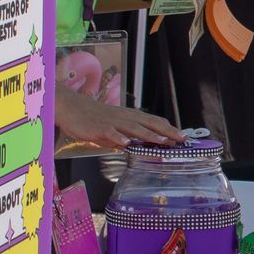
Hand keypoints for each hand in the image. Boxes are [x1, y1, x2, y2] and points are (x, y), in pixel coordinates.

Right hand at [55, 89, 181, 147]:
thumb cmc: (91, 118)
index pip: (153, 122)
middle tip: (183, 139)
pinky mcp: (99, 128)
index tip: (183, 136)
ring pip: (134, 128)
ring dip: (150, 134)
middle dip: (167, 132)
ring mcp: (112, 123)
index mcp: (129, 117)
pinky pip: (111, 133)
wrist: (70, 107)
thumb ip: (124, 137)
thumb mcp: (112, 129)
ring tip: (164, 141)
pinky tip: (127, 144)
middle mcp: (124, 118)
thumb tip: (134, 147)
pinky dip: (119, 138)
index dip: (169, 129)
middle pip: (149, 123)